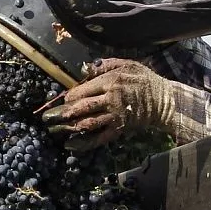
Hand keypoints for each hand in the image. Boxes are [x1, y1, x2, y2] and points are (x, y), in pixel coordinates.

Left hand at [42, 59, 175, 150]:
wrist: (164, 101)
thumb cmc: (144, 80)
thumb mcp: (127, 64)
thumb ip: (105, 64)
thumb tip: (84, 68)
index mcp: (110, 82)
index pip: (83, 90)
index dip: (69, 97)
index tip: (62, 100)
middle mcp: (110, 99)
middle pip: (81, 107)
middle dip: (61, 114)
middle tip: (47, 118)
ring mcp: (114, 116)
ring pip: (87, 123)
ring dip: (68, 128)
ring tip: (53, 130)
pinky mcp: (119, 130)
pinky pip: (99, 138)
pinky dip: (83, 143)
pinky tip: (70, 145)